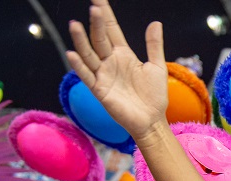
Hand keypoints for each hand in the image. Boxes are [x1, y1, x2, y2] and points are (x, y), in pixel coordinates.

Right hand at [67, 0, 168, 140]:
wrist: (152, 120)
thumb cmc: (154, 96)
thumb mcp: (157, 67)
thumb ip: (154, 45)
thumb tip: (155, 23)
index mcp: (123, 55)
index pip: (111, 30)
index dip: (105, 15)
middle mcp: (110, 62)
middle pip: (100, 39)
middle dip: (96, 24)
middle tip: (94, 8)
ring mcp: (103, 75)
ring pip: (89, 54)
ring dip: (82, 40)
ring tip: (75, 24)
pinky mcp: (100, 90)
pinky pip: (87, 76)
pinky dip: (79, 66)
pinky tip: (73, 54)